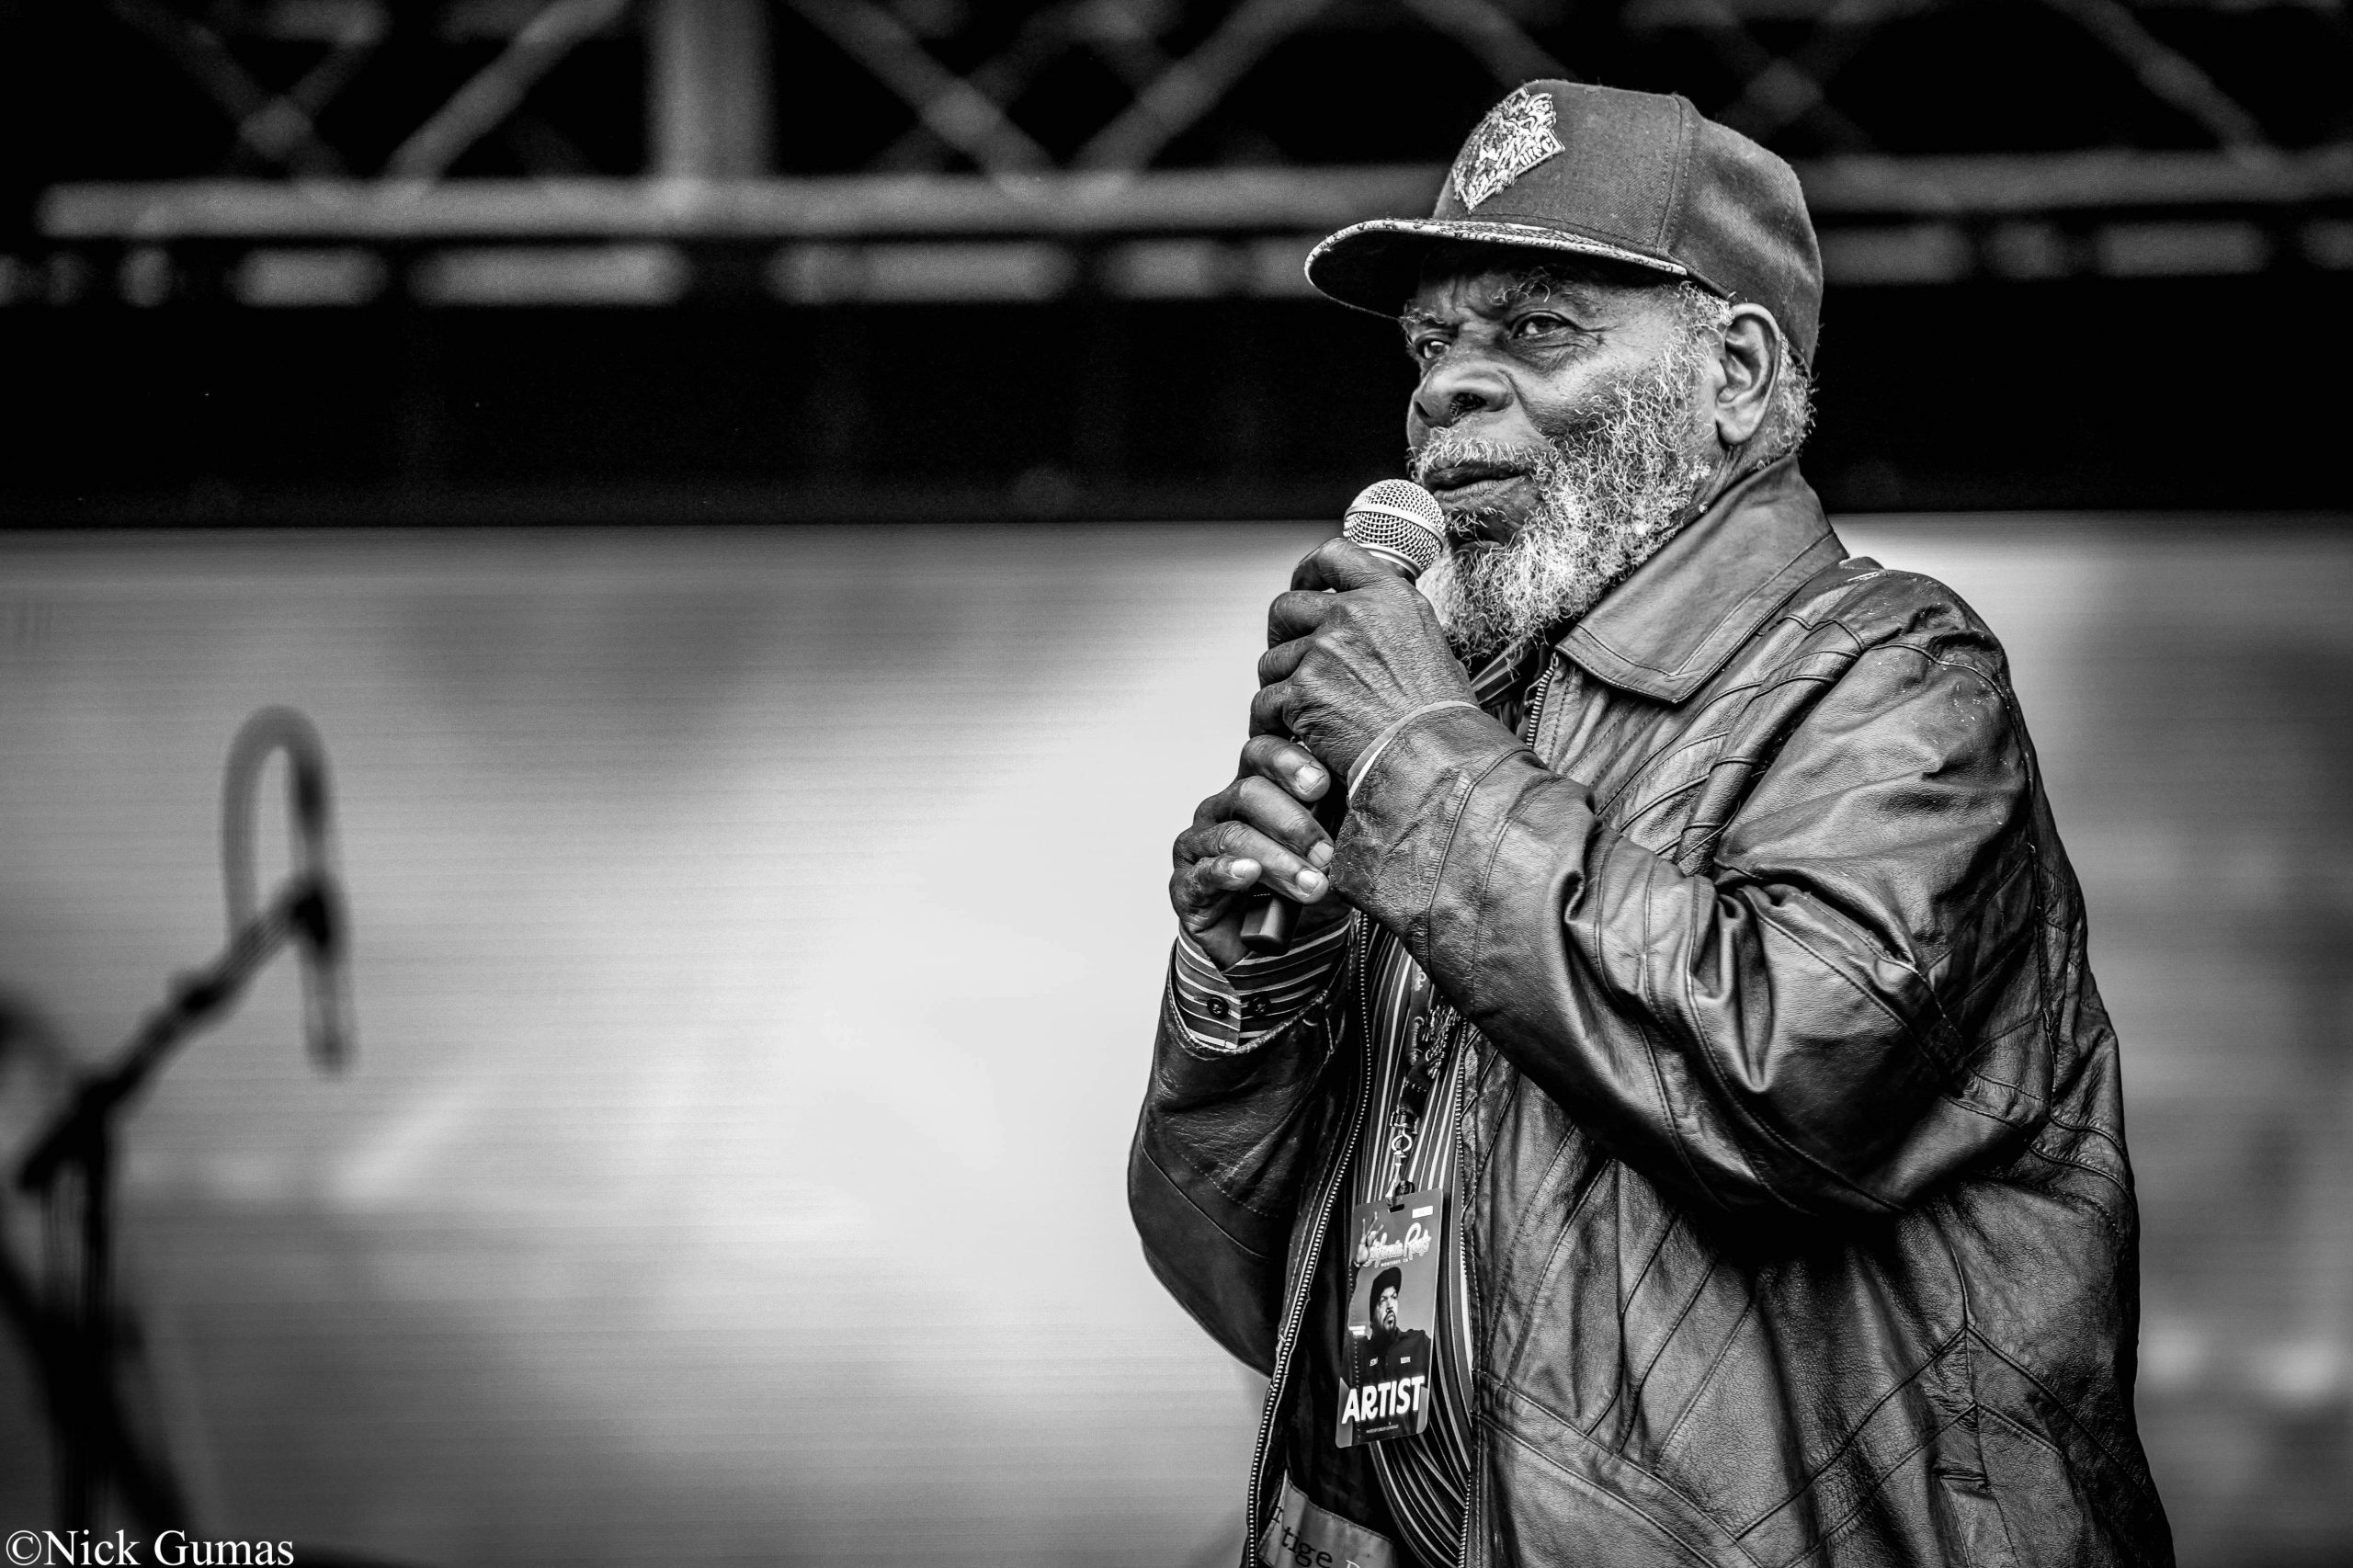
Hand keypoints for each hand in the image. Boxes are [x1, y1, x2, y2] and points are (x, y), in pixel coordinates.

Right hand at [1170, 735, 1350, 969]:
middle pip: (1248, 792)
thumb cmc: (1302, 889)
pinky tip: (1250, 875)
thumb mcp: (1331, 851)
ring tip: (1311, 886)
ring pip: (1233, 835)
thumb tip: (1367, 795)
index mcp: (1256, 788)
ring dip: (1277, 861)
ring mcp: (1200, 845)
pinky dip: (1229, 872)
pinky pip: (1204, 872)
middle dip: (1293, 823)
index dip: (1288, 762)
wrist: (1275, 949)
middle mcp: (1223, 809)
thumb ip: (1339, 820)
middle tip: (1326, 853)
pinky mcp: (1187, 885)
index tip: (1321, 785)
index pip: (1262, 753)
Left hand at [1252, 538, 1475, 782]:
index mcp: (1389, 597)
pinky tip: (1283, 735)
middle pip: (1286, 607)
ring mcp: (1323, 651)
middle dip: (1281, 635)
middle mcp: (1353, 614)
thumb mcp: (1431, 646)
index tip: (1302, 586)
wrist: (1435, 760)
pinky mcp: (1301, 692)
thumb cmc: (1440, 718)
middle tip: (1289, 661)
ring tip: (1296, 712)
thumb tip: (1368, 616)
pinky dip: (1269, 723)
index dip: (1308, 571)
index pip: (1333, 555)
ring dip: (1279, 686)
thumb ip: (1391, 623)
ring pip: (1272, 660)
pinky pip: (1265, 702)